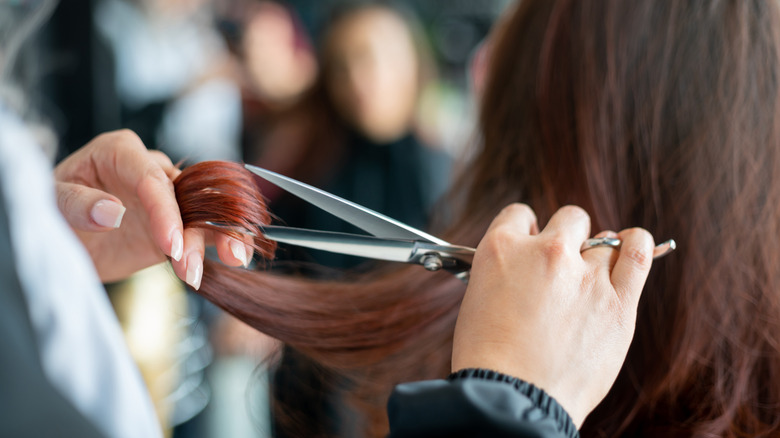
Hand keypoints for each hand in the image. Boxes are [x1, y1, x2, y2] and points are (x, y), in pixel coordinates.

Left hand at [54, 130, 252, 285]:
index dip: (164, 209)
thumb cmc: (50, 209)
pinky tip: (236, 257)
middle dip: (196, 228)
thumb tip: (112, 211)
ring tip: (234, 260)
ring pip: (204, 211)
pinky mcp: (177, 225)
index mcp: (120, 152)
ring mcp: (168, 198)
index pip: (151, 177)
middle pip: (186, 193)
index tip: (168, 243)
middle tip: (190, 264)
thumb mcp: (52, 202)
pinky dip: (223, 243)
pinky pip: (206, 230)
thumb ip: (78, 203)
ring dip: (220, 235)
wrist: (61, 238)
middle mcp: (150, 170)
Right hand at [451, 204, 653, 426]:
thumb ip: (506, 272)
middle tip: (560, 269)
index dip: (527, 231)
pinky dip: (637, 245)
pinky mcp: (617, 303)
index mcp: (502, 249)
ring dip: (598, 252)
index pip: (520, 215)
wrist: (511, 397)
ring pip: (604, 240)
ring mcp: (585, 275)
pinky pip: (638, 254)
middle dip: (565, 239)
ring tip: (593, 272)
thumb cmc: (488, 358)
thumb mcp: (478, 298)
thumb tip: (528, 265)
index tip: (532, 247)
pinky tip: (632, 246)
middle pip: (569, 220)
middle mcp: (546, 252)